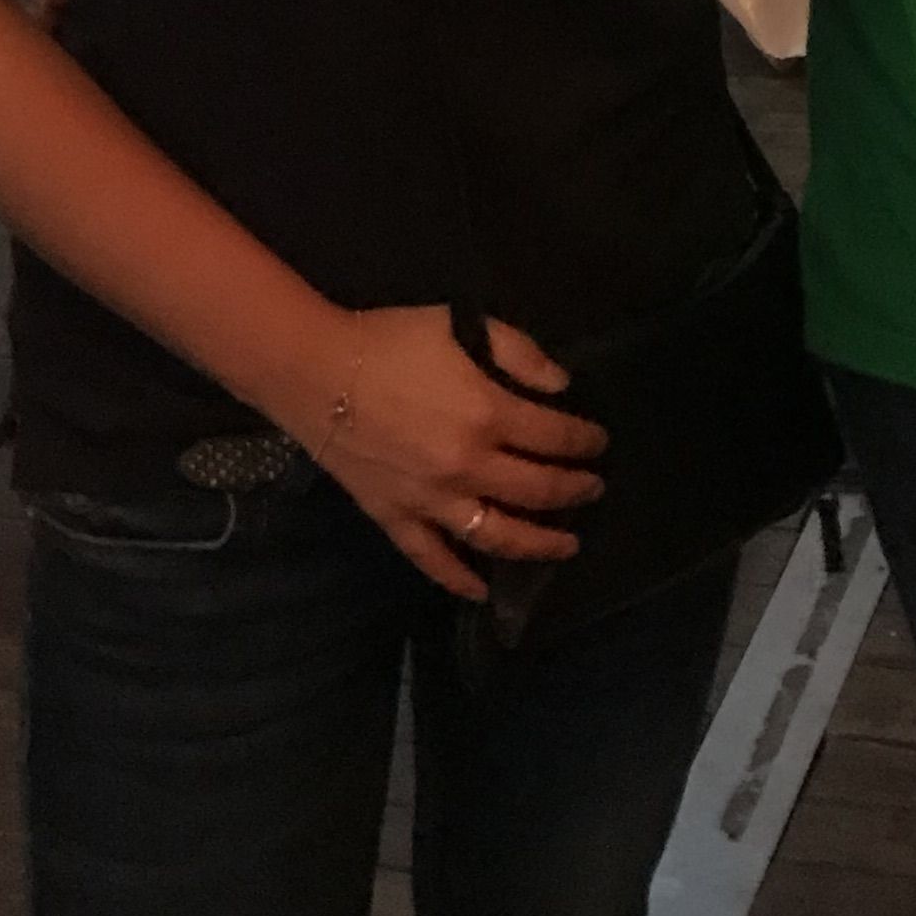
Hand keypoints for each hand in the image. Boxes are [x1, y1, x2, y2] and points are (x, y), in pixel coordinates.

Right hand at [308, 306, 605, 598]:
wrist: (316, 370)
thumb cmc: (391, 341)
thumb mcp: (462, 326)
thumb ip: (520, 353)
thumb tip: (561, 389)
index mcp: (487, 414)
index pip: (554, 437)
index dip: (584, 441)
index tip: (599, 443)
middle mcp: (466, 467)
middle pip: (536, 490)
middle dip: (574, 491)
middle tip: (594, 490)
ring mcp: (430, 500)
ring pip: (496, 536)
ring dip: (538, 545)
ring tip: (566, 546)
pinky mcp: (395, 518)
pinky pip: (432, 560)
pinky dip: (459, 580)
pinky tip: (482, 590)